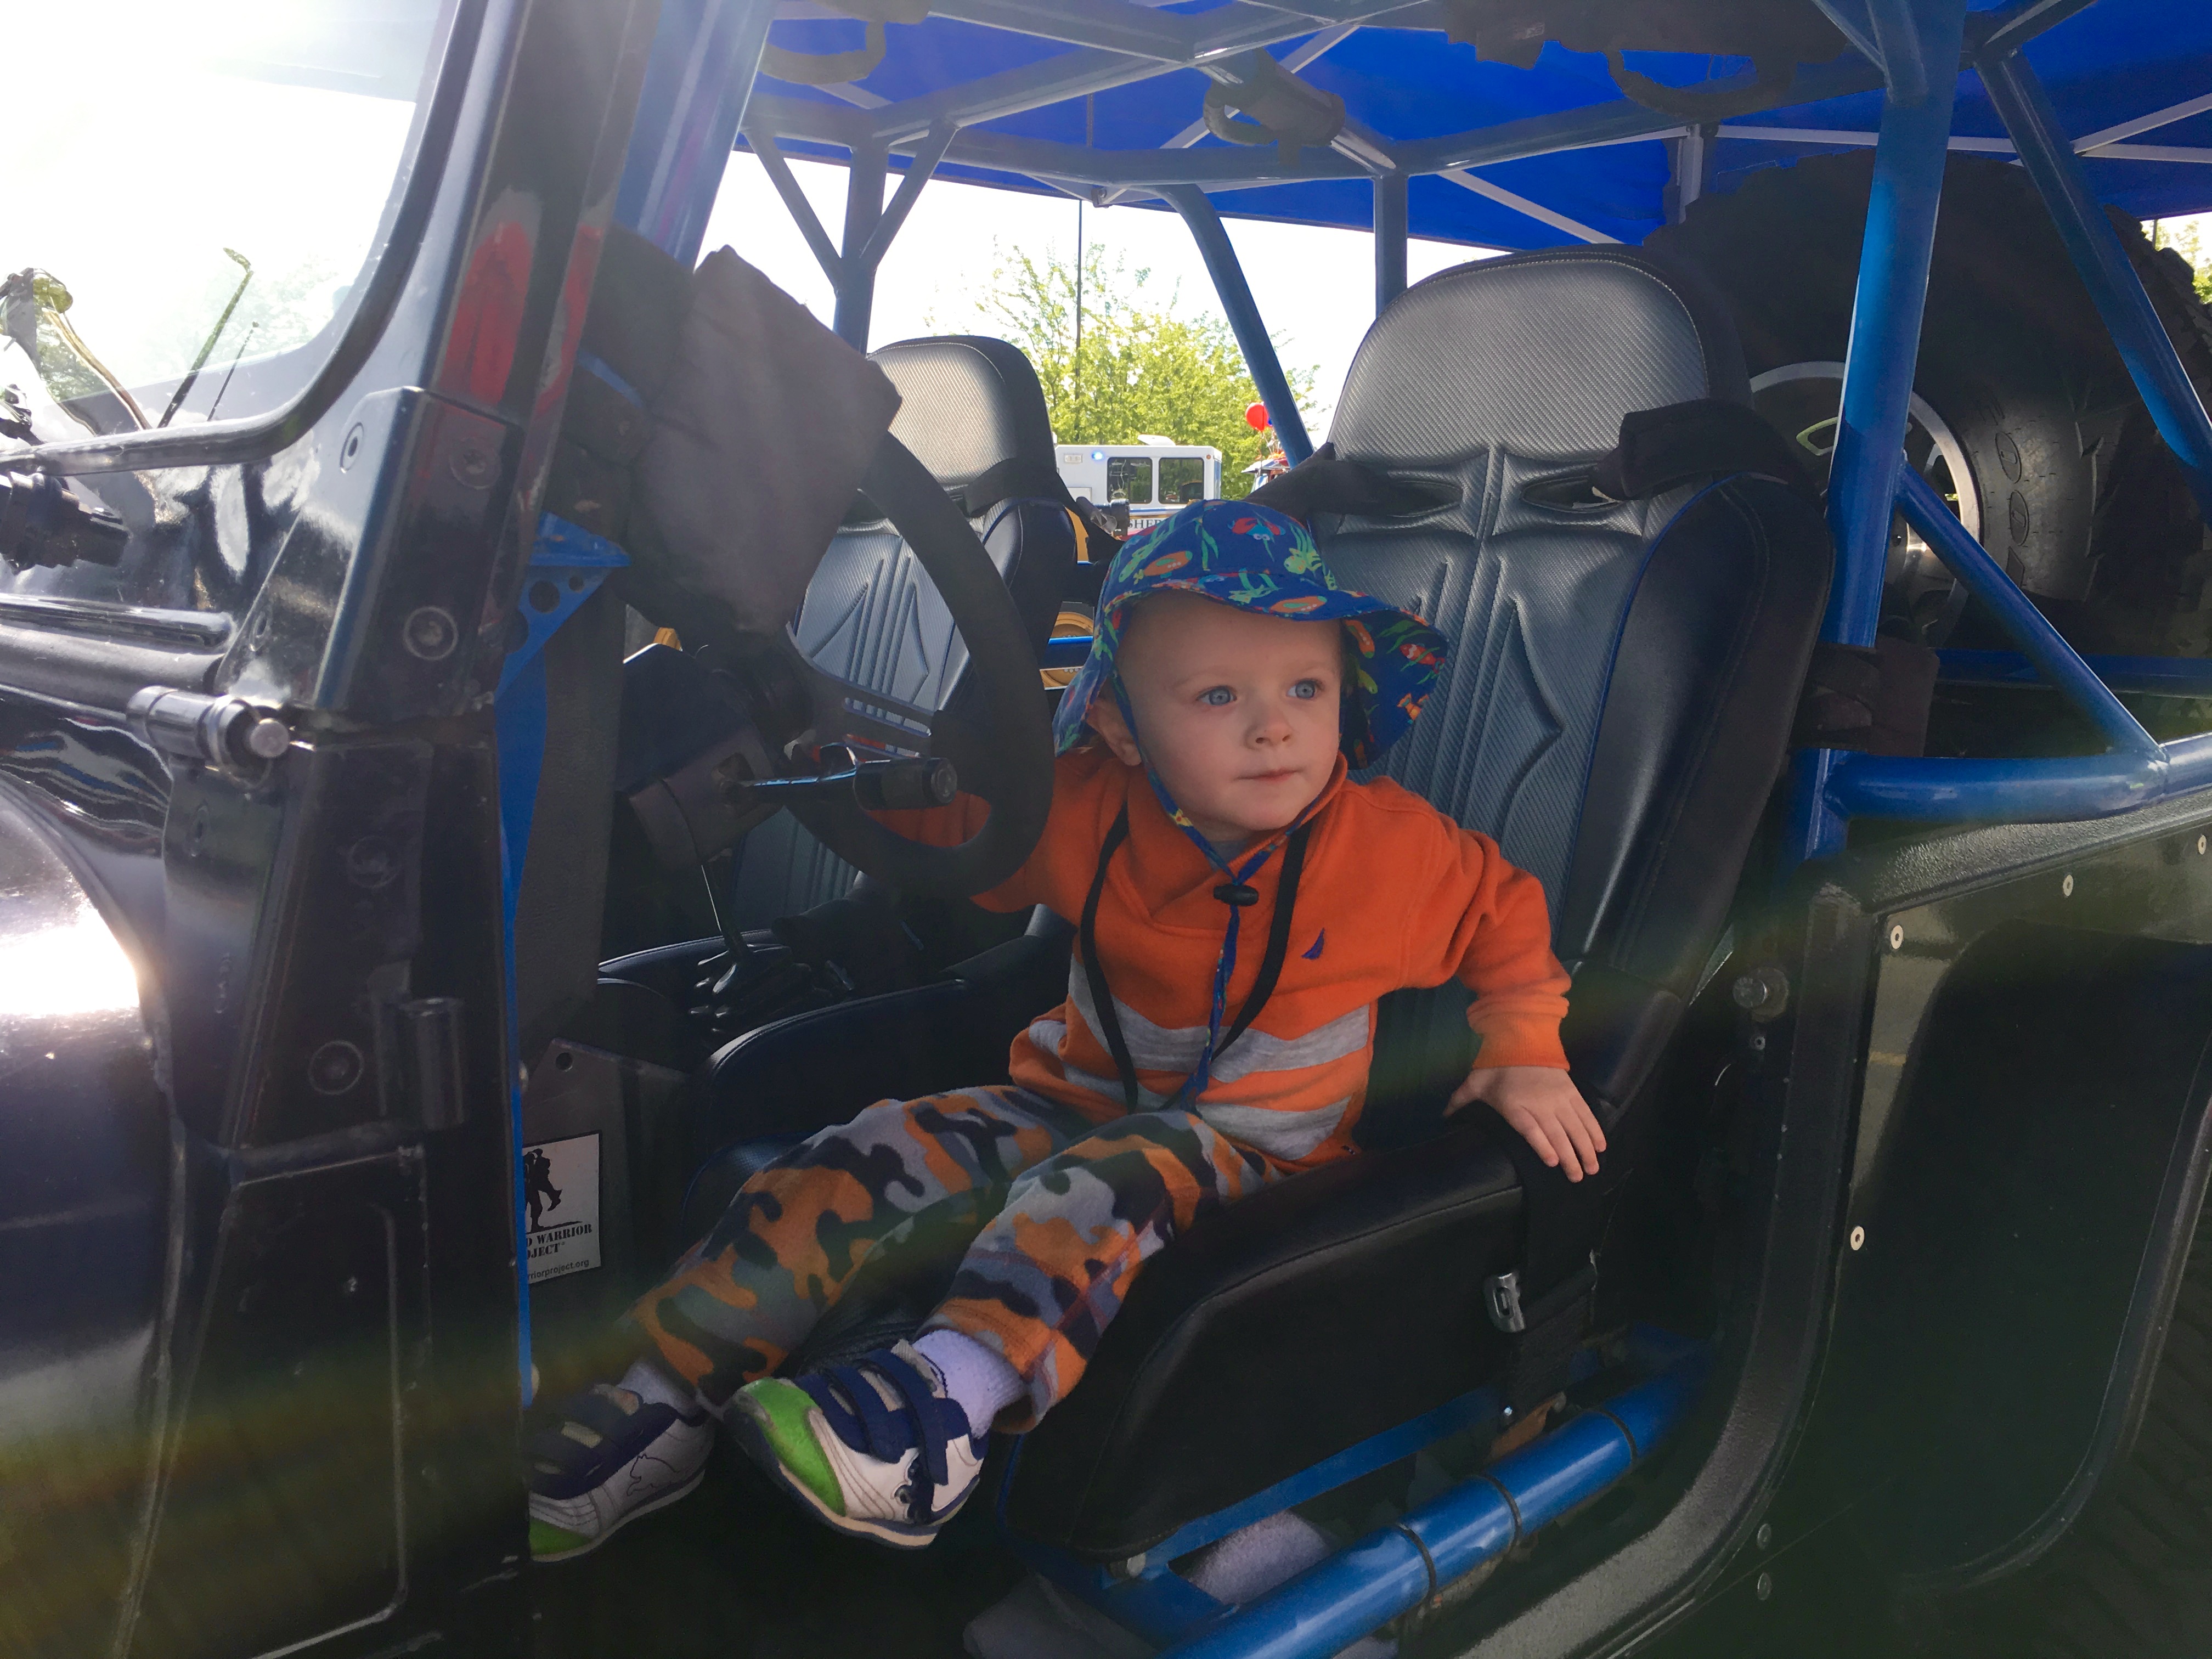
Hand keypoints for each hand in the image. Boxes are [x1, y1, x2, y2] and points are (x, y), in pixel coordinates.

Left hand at [1446, 1065, 1605, 1180]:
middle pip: (1558, 1133)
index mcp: (1515, 1104)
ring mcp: (1558, 1097)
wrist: (1521, 1036)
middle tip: (1578, 1178)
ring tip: (1593, 1169)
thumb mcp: (1475, 1083)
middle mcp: (1540, 1103)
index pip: (1531, 1128)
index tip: (1553, 1162)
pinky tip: (1601, 1146)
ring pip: (1576, 1126)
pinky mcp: (1571, 1091)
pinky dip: (1595, 1129)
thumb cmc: (1496, 1065)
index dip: (1543, 1145)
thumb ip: (1460, 1102)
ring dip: (1587, 1148)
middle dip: (1571, 1158)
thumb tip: (1444, 1118)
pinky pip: (1586, 1113)